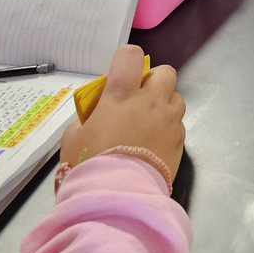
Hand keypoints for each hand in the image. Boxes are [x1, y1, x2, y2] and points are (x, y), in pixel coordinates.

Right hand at [60, 45, 185, 186]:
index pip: (130, 56)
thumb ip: (86, 120)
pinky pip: (178, 125)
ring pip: (176, 98)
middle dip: (155, 81)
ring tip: (149, 123)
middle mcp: (149, 101)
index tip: (121, 73)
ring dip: (165, 106)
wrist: (116, 196)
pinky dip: (169, 130)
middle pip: (165, 72)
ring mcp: (168, 120)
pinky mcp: (180, 141)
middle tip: (140, 98)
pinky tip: (154, 145)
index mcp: (121, 95)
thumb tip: (93, 119)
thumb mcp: (74, 138)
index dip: (126, 60)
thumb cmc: (89, 163)